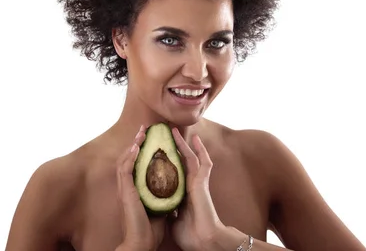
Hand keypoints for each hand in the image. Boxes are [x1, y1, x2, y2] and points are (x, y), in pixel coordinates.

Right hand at [116, 125, 166, 250]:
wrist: (143, 244)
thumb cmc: (151, 229)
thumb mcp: (162, 204)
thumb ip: (164, 193)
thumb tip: (174, 185)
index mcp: (137, 188)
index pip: (139, 164)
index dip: (144, 149)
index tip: (152, 137)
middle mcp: (130, 186)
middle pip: (130, 158)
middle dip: (137, 142)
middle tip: (145, 129)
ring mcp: (126, 189)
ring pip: (125, 160)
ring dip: (133, 145)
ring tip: (141, 132)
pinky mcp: (126, 193)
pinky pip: (125, 170)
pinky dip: (130, 157)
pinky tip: (136, 147)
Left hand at [170, 128, 227, 250]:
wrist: (201, 239)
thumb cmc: (189, 233)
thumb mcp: (173, 217)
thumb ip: (169, 207)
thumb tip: (161, 204)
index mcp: (183, 193)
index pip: (174, 171)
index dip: (167, 160)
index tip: (158, 150)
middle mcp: (191, 185)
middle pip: (181, 160)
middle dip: (174, 147)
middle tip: (165, 133)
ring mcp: (198, 182)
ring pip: (191, 157)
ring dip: (183, 143)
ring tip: (175, 130)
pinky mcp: (203, 182)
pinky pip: (202, 162)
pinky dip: (199, 150)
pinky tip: (195, 139)